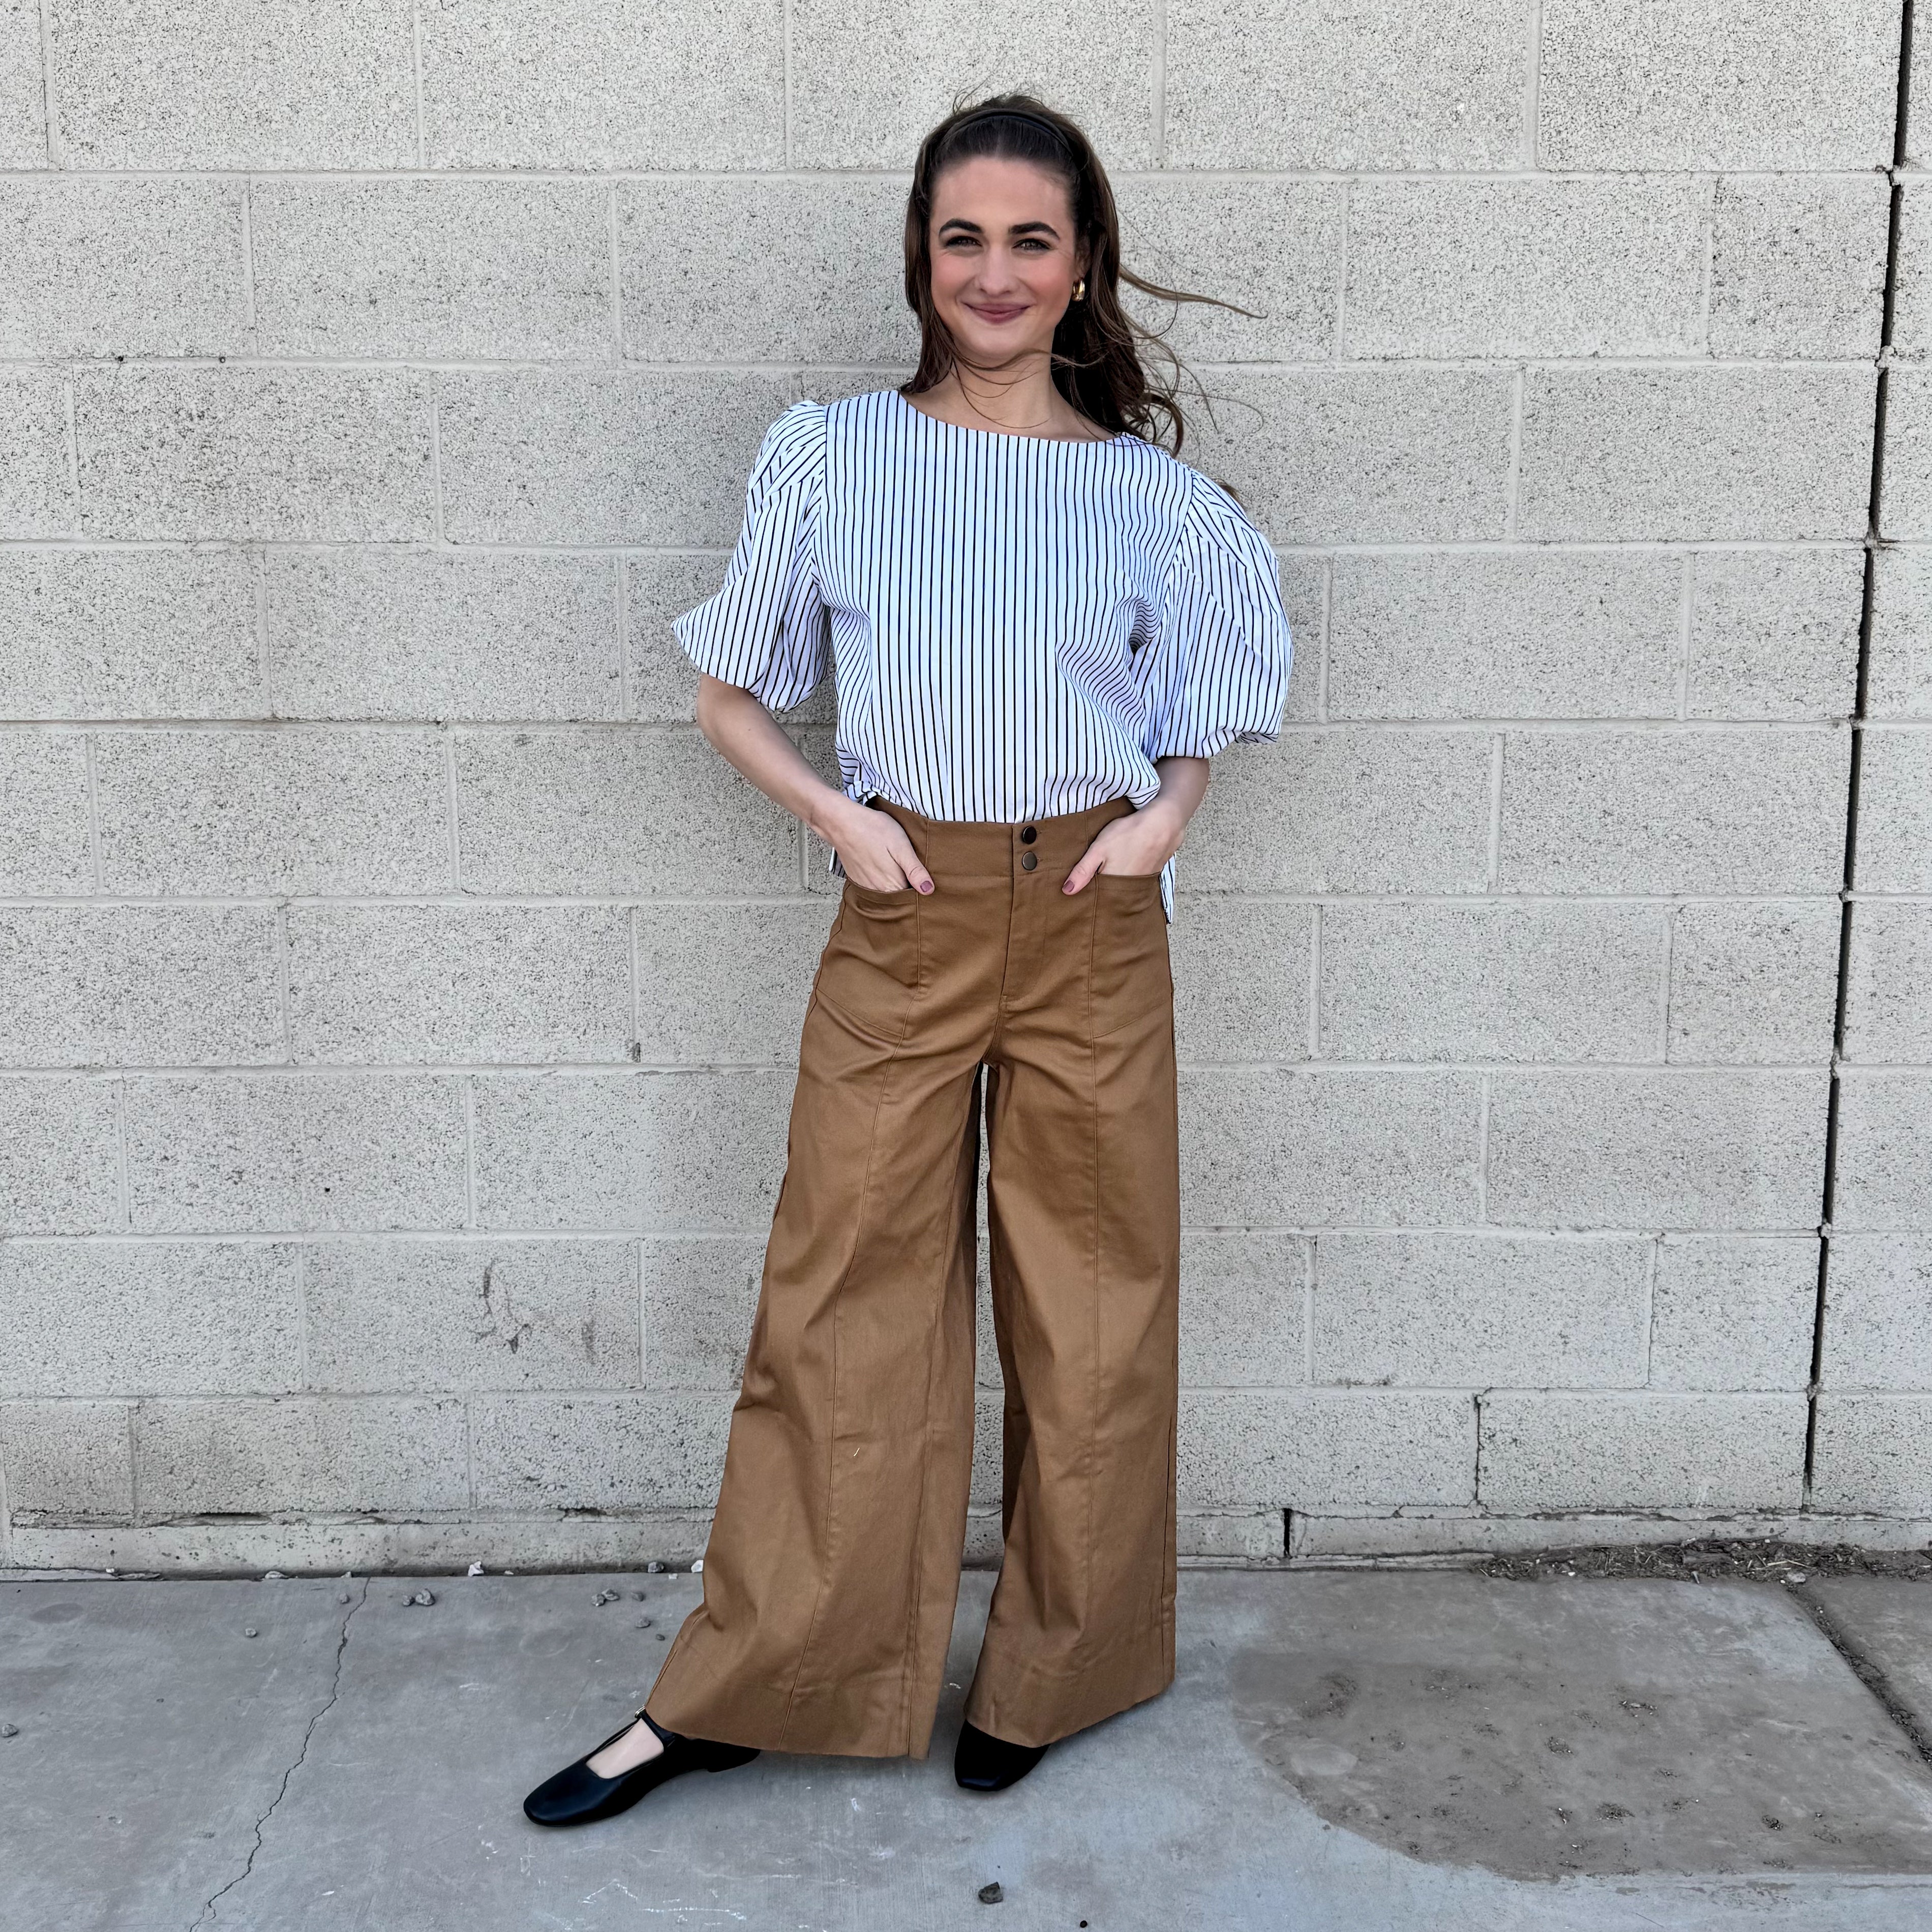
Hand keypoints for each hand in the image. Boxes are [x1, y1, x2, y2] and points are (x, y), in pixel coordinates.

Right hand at [821, 795, 935, 892]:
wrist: (843, 823)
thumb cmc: (873, 829)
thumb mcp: (901, 846)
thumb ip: (915, 871)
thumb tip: (928, 891)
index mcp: (892, 885)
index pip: (914, 897)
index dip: (921, 888)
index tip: (923, 876)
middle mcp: (878, 891)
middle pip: (900, 897)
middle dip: (909, 888)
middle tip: (912, 868)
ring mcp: (866, 887)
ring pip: (888, 892)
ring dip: (895, 884)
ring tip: (897, 866)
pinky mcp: (858, 880)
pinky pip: (876, 887)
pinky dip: (882, 880)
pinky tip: (883, 866)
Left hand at [1062, 798, 1185, 892]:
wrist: (1163, 824)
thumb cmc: (1129, 833)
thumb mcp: (1099, 849)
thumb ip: (1083, 870)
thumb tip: (1067, 891)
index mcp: (1112, 885)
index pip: (1096, 898)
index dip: (1087, 896)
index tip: (1078, 896)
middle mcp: (1128, 889)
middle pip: (1110, 896)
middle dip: (1101, 893)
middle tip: (1093, 884)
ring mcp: (1142, 883)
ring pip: (1123, 889)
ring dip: (1116, 886)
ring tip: (1110, 877)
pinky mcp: (1152, 874)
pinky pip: (1136, 882)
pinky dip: (1130, 878)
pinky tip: (1127, 868)